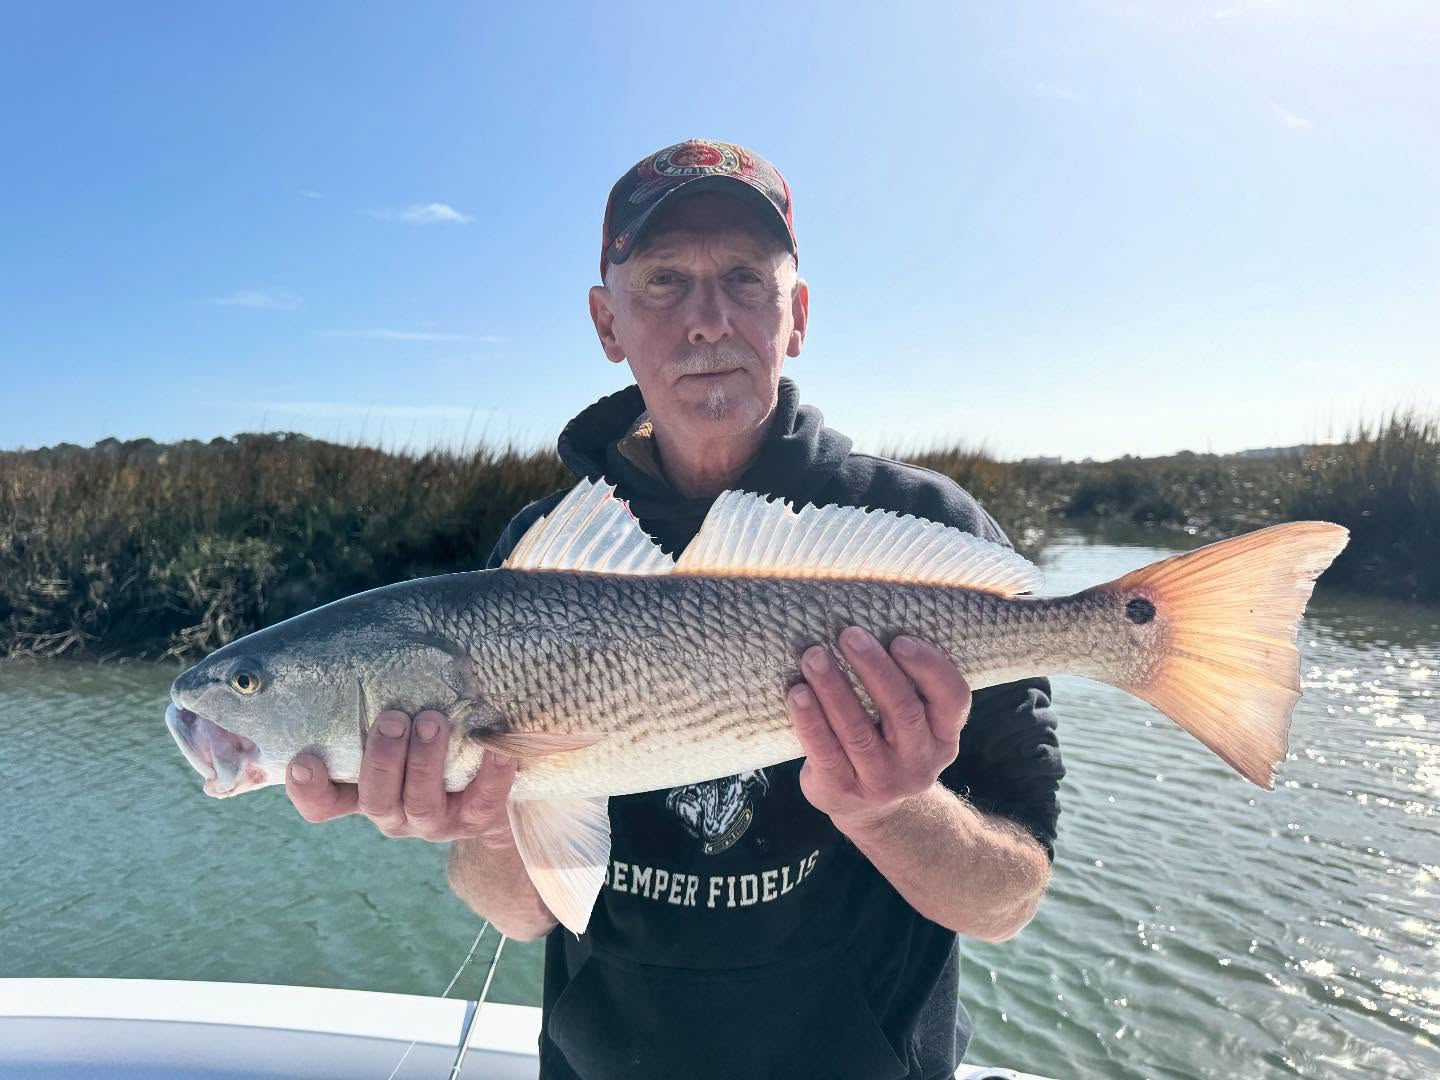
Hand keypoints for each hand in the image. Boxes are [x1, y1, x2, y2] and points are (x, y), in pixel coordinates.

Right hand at [285, 709, 516, 845]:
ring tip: (433, 720)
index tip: (305, 760)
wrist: (491, 784)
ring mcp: (433, 821)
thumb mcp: (401, 724)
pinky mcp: (475, 820)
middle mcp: (393, 811)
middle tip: (393, 719)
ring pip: (421, 803)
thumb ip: (379, 701)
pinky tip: (494, 746)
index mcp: (363, 791)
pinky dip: (489, 775)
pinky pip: (482, 803)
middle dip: (381, 759)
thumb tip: (375, 639)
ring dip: (424, 761)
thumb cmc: (429, 739)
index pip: (324, 804)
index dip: (310, 790)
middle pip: (375, 799)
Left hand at [787, 628, 970, 832]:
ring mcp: (882, 781)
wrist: (872, 809)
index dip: (930, 667)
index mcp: (943, 735)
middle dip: (874, 669)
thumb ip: (906, 683)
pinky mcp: (842, 791)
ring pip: (858, 732)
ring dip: (834, 689)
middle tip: (849, 634)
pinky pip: (825, 753)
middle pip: (902, 711)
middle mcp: (919, 761)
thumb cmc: (889, 740)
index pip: (953, 699)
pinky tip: (797, 693)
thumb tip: (870, 617)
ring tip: (814, 656)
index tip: (899, 639)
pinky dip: (810, 720)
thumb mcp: (913, 720)